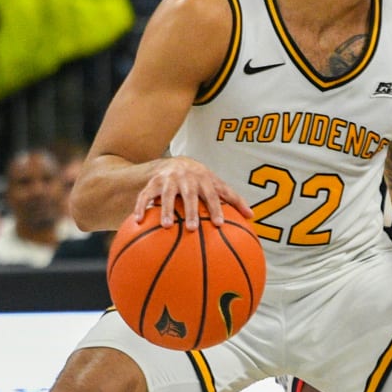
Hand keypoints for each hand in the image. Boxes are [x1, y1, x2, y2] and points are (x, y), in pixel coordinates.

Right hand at [134, 158, 253, 229]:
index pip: (212, 194)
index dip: (216, 208)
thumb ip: (234, 200)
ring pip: (166, 195)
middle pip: (189, 195)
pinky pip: (145, 195)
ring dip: (166, 210)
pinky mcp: (153, 183)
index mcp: (204, 180)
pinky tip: (137, 220)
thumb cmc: (202, 180)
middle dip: (190, 211)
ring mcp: (168, 180)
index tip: (219, 224)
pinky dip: (141, 207)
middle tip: (192, 228)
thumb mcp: (217, 185)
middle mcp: (186, 179)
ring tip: (166, 226)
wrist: (177, 162)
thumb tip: (253, 217)